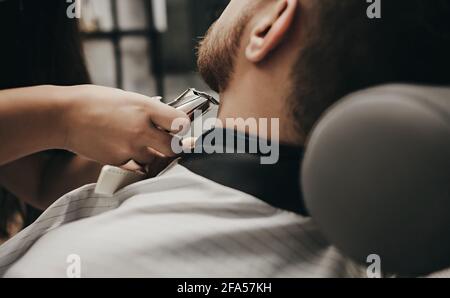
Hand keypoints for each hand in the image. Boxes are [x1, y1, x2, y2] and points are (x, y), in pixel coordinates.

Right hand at [61, 85, 189, 165]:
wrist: (64, 116)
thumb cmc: (97, 102)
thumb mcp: (129, 98)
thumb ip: (151, 112)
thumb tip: (173, 122)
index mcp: (145, 107)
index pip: (180, 122)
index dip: (183, 126)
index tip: (179, 128)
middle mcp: (140, 129)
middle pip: (173, 148)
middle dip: (173, 147)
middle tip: (169, 143)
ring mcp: (129, 147)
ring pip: (154, 159)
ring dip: (153, 155)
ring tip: (138, 143)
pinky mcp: (118, 162)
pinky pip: (137, 166)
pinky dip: (136, 161)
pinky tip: (125, 149)